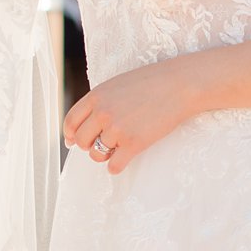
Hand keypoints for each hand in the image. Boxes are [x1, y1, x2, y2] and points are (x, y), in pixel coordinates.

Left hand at [64, 56, 200, 173]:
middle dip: (89, 145)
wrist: (179, 85)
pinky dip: (115, 167)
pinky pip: (114, 166)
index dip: (71, 134)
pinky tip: (122, 161)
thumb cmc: (151, 83)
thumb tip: (83, 125)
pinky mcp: (134, 143)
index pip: (70, 121)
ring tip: (117, 148)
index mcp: (96, 96)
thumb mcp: (117, 85)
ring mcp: (117, 129)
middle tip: (103, 143)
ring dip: (104, 156)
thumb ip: (99, 101)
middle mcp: (103, 113)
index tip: (74, 141)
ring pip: (97, 155)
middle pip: (82, 141)